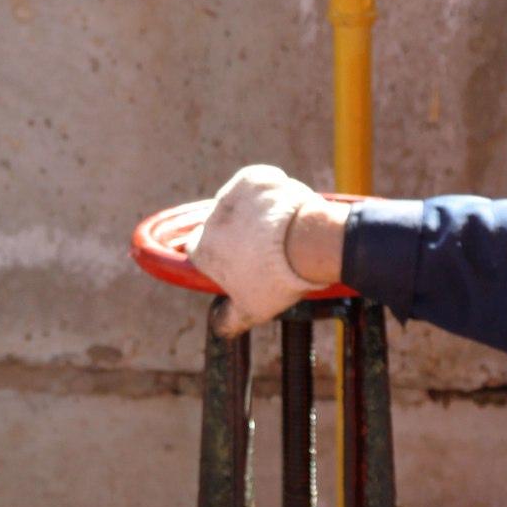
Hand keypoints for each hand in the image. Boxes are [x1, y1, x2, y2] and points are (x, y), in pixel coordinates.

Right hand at [190, 165, 320, 336]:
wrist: (306, 243)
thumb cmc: (277, 281)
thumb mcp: (252, 311)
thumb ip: (230, 321)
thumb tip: (220, 329)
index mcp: (203, 250)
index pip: (199, 249)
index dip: (219, 256)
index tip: (238, 262)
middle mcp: (210, 219)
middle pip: (221, 225)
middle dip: (239, 234)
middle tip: (268, 250)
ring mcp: (230, 195)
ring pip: (240, 203)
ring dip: (254, 212)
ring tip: (282, 230)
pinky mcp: (252, 177)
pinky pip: (258, 183)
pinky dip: (269, 192)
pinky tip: (284, 207)